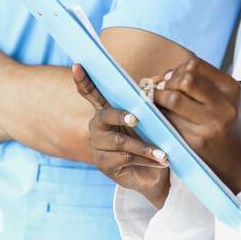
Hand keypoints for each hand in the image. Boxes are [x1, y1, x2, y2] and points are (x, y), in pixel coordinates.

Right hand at [72, 63, 171, 208]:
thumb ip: (150, 102)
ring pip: (120, 142)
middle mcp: (97, 125)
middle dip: (121, 116)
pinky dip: (145, 159)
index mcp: (106, 110)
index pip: (91, 93)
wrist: (153, 174)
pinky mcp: (103, 164)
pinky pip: (125, 158)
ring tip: (163, 153)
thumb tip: (157, 81)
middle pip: (105, 116)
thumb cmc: (150, 140)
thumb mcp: (153, 120)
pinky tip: (161, 162)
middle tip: (135, 120)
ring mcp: (97, 145)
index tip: (77, 65)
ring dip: (144, 147)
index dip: (83, 80)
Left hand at [147, 57, 240, 193]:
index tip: (168, 79)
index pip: (195, 66)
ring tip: (157, 102)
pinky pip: (170, 120)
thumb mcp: (224, 98)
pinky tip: (161, 116)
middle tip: (161, 91)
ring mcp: (210, 124)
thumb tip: (161, 76)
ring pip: (173, 99)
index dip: (176, 70)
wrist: (239, 159)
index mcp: (231, 89)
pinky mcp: (196, 140)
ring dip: (158, 97)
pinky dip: (160, 114)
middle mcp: (223, 105)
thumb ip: (199, 83)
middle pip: (184, 80)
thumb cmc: (226, 124)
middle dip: (167, 83)